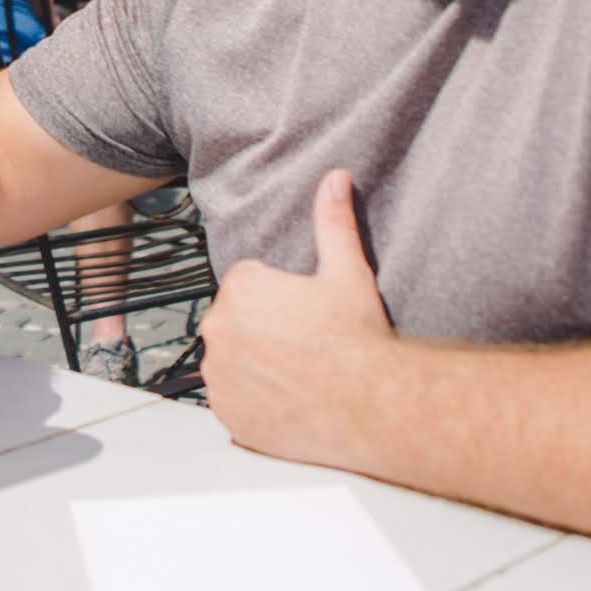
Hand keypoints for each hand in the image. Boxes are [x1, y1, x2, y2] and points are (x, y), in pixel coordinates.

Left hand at [199, 169, 397, 467]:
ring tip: (298, 373)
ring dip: (254, 365)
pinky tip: (287, 400)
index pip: (248, 284)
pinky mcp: (225, 412)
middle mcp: (219, 329)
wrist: (372, 405)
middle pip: (236, 322)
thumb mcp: (347, 272)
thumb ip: (333, 221)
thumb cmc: (358, 341)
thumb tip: (335, 179)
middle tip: (305, 344)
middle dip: (263, 330)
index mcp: (241, 288)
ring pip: (232, 360)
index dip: (280, 298)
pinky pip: (232, 400)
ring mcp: (219, 374)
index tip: (305, 314)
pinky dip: (251, 401)